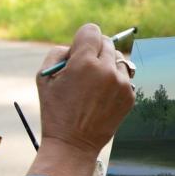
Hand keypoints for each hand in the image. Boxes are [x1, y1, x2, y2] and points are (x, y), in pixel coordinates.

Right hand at [27, 24, 134, 175]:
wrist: (73, 145)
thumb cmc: (55, 111)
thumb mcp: (44, 77)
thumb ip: (58, 52)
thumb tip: (76, 46)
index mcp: (84, 62)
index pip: (92, 30)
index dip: (82, 38)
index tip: (78, 50)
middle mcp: (106, 70)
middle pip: (107, 42)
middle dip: (95, 50)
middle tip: (84, 67)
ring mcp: (121, 84)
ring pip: (119, 58)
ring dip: (107, 64)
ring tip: (94, 82)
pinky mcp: (130, 96)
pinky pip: (125, 77)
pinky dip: (114, 81)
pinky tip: (101, 96)